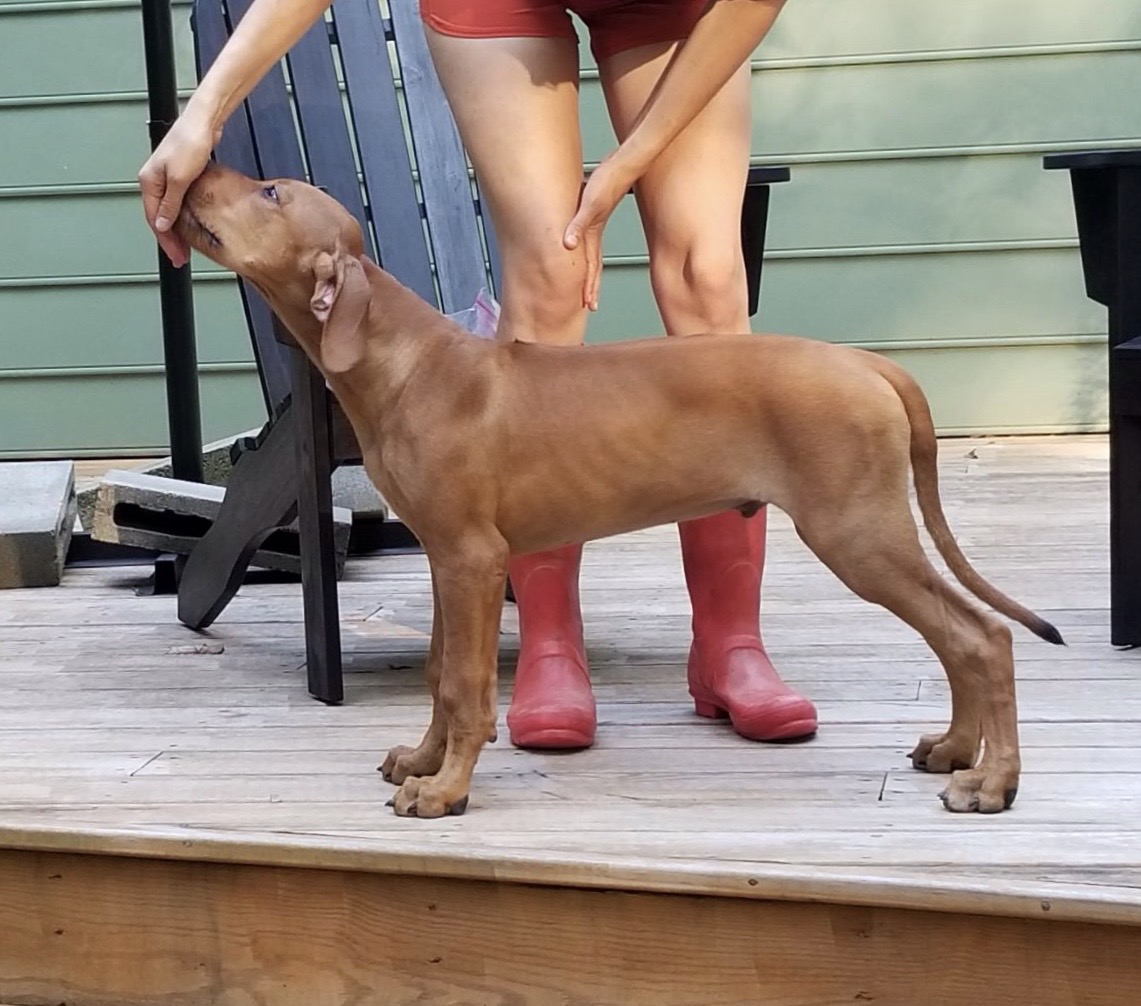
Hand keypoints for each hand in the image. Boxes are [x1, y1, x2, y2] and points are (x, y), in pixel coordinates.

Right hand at [138, 109, 219, 266]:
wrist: (203, 122)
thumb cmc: (190, 142)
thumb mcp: (180, 179)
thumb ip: (171, 204)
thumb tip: (163, 224)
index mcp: (149, 181)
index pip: (154, 219)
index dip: (166, 241)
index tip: (176, 256)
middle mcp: (155, 179)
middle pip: (160, 216)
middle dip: (170, 239)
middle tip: (181, 257)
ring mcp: (167, 176)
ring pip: (169, 210)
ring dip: (177, 229)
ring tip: (186, 246)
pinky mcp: (180, 174)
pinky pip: (178, 201)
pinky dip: (183, 215)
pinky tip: (192, 223)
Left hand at [563, 154, 635, 311]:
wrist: (623, 165)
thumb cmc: (608, 180)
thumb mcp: (589, 203)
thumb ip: (578, 224)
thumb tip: (567, 245)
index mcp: (593, 233)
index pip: (591, 266)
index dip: (589, 287)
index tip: (588, 304)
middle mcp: (595, 232)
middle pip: (594, 266)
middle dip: (592, 287)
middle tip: (591, 304)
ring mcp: (596, 224)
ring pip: (592, 255)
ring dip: (591, 272)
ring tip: (588, 284)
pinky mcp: (595, 214)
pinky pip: (588, 240)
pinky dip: (585, 250)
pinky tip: (579, 250)